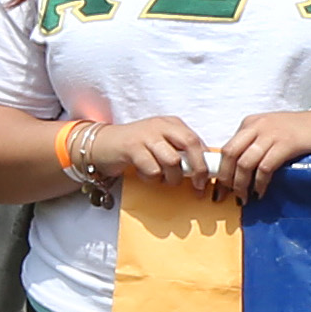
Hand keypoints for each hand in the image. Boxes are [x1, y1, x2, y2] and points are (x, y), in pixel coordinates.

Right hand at [87, 115, 213, 189]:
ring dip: (172, 177)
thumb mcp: (162, 144)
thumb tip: (204, 170)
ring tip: (163, 179)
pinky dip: (152, 178)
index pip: (198, 141)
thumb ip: (181, 152)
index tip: (209, 180)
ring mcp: (146, 135)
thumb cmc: (136, 149)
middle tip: (198, 187)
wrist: (101, 145)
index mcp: (173, 124)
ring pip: (172, 161)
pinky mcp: (132, 147)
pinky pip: (152, 169)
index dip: (206, 162)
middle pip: (191, 145)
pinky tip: (145, 174)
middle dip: (198, 170)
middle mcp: (161, 126)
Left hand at [215, 109, 310, 199]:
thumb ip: (254, 144)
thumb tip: (237, 170)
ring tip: (245, 197)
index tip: (220, 187)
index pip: (227, 148)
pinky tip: (261, 192)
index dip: (221, 170)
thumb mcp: (271, 132)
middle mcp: (257, 126)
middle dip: (227, 178)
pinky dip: (260, 183)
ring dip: (242, 184)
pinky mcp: (286, 144)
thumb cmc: (299, 132)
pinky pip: (265, 167)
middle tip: (230, 195)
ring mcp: (272, 134)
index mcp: (250, 123)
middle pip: (230, 154)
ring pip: (245, 163)